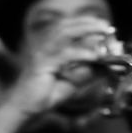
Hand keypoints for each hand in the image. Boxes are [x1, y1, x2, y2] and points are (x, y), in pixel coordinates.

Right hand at [4, 17, 121, 116]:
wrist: (24, 110)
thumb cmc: (44, 96)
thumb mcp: (72, 83)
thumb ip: (88, 73)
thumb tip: (107, 66)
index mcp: (50, 48)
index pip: (68, 28)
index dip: (85, 23)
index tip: (103, 24)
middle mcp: (44, 47)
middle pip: (66, 25)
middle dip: (88, 22)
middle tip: (105, 25)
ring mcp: (42, 54)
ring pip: (64, 33)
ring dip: (85, 29)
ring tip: (102, 32)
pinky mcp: (41, 65)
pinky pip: (64, 55)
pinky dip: (81, 53)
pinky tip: (94, 56)